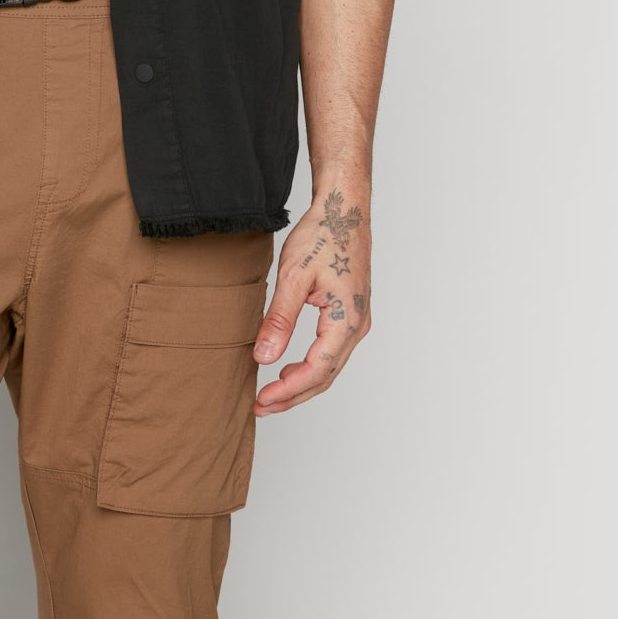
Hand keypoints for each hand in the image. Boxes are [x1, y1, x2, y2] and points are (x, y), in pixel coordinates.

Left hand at [253, 183, 372, 413]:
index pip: (317, 371)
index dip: (288, 391)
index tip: (261, 401)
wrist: (344, 210)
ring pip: (330, 368)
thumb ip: (279, 320)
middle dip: (292, 396)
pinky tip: (288, 370)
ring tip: (270, 396)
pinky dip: (310, 369)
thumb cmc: (323, 236)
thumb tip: (264, 358)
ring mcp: (357, 322)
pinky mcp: (350, 315)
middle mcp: (357, 326)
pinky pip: (332, 354)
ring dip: (301, 385)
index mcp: (346, 320)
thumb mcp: (294, 278)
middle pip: (326, 377)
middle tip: (260, 408)